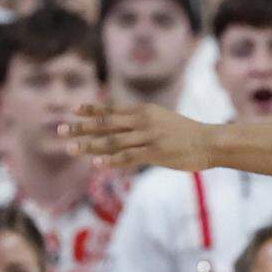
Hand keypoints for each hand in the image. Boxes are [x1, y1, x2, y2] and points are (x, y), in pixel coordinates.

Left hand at [58, 103, 213, 170]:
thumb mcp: (163, 120)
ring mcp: (148, 136)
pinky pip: (128, 156)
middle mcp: (143, 121)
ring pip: (113, 141)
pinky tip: (97, 163)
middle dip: (82, 127)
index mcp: (144, 111)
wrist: (210, 142)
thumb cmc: (187, 133)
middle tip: (60, 130)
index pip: (112, 109)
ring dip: (90, 145)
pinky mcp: (155, 152)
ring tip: (71, 148)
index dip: (92, 110)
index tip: (73, 110)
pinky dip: (111, 159)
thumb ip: (142, 123)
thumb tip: (122, 130)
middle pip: (106, 124)